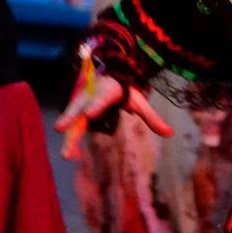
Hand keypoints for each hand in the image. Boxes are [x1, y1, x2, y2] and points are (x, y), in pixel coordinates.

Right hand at [54, 68, 171, 160]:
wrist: (110, 76)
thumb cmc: (125, 91)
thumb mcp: (139, 102)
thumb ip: (151, 118)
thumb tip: (170, 133)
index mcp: (108, 91)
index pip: (101, 99)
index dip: (95, 106)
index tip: (89, 114)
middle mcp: (91, 97)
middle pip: (80, 110)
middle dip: (70, 120)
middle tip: (61, 130)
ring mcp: (82, 104)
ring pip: (72, 119)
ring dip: (69, 137)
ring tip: (67, 155)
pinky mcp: (77, 112)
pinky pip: (72, 126)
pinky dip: (71, 140)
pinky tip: (72, 156)